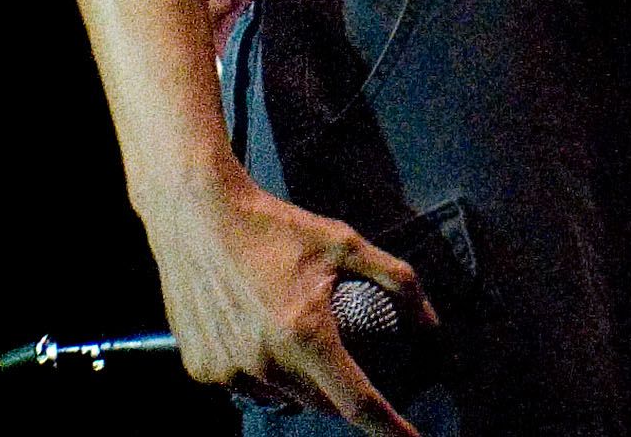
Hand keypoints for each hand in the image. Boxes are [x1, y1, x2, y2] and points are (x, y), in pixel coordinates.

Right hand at [138, 163, 437, 435]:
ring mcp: (230, 371)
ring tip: (289, 327)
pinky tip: (255, 329)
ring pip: (283, 397)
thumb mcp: (344, 243)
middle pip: (321, 402)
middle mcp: (266, 362)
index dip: (389, 427)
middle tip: (336, 345)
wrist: (198, 216)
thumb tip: (431, 322)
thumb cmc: (274, 227)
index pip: (357, 400)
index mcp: (305, 334)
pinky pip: (247, 387)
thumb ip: (396, 281)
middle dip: (340, 387)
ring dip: (298, 379)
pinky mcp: (203, 370)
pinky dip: (261, 371)